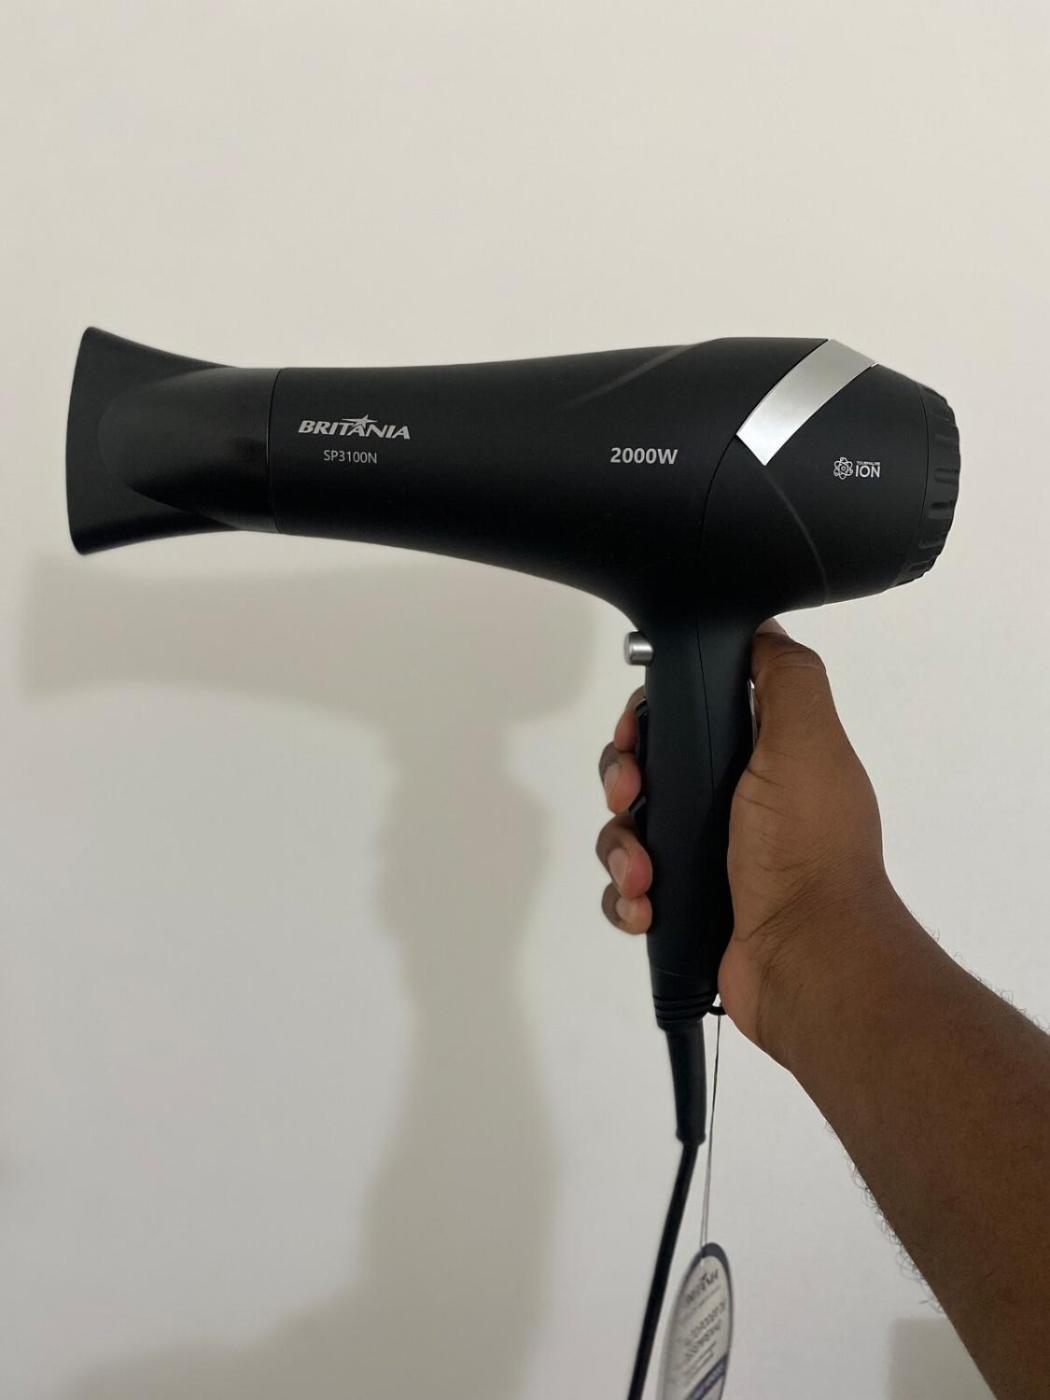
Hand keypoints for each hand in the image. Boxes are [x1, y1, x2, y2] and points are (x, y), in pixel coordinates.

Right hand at [596, 620, 895, 1057]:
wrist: (806, 958)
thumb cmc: (805, 845)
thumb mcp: (807, 740)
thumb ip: (784, 676)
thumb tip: (759, 627)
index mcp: (761, 755)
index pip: (683, 715)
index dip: (649, 717)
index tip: (637, 732)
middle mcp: (731, 801)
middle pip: (643, 769)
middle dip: (623, 782)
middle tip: (632, 798)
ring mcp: (705, 856)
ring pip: (626, 830)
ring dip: (622, 849)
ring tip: (645, 876)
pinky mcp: (682, 907)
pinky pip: (626, 890)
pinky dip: (626, 898)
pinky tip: (645, 908)